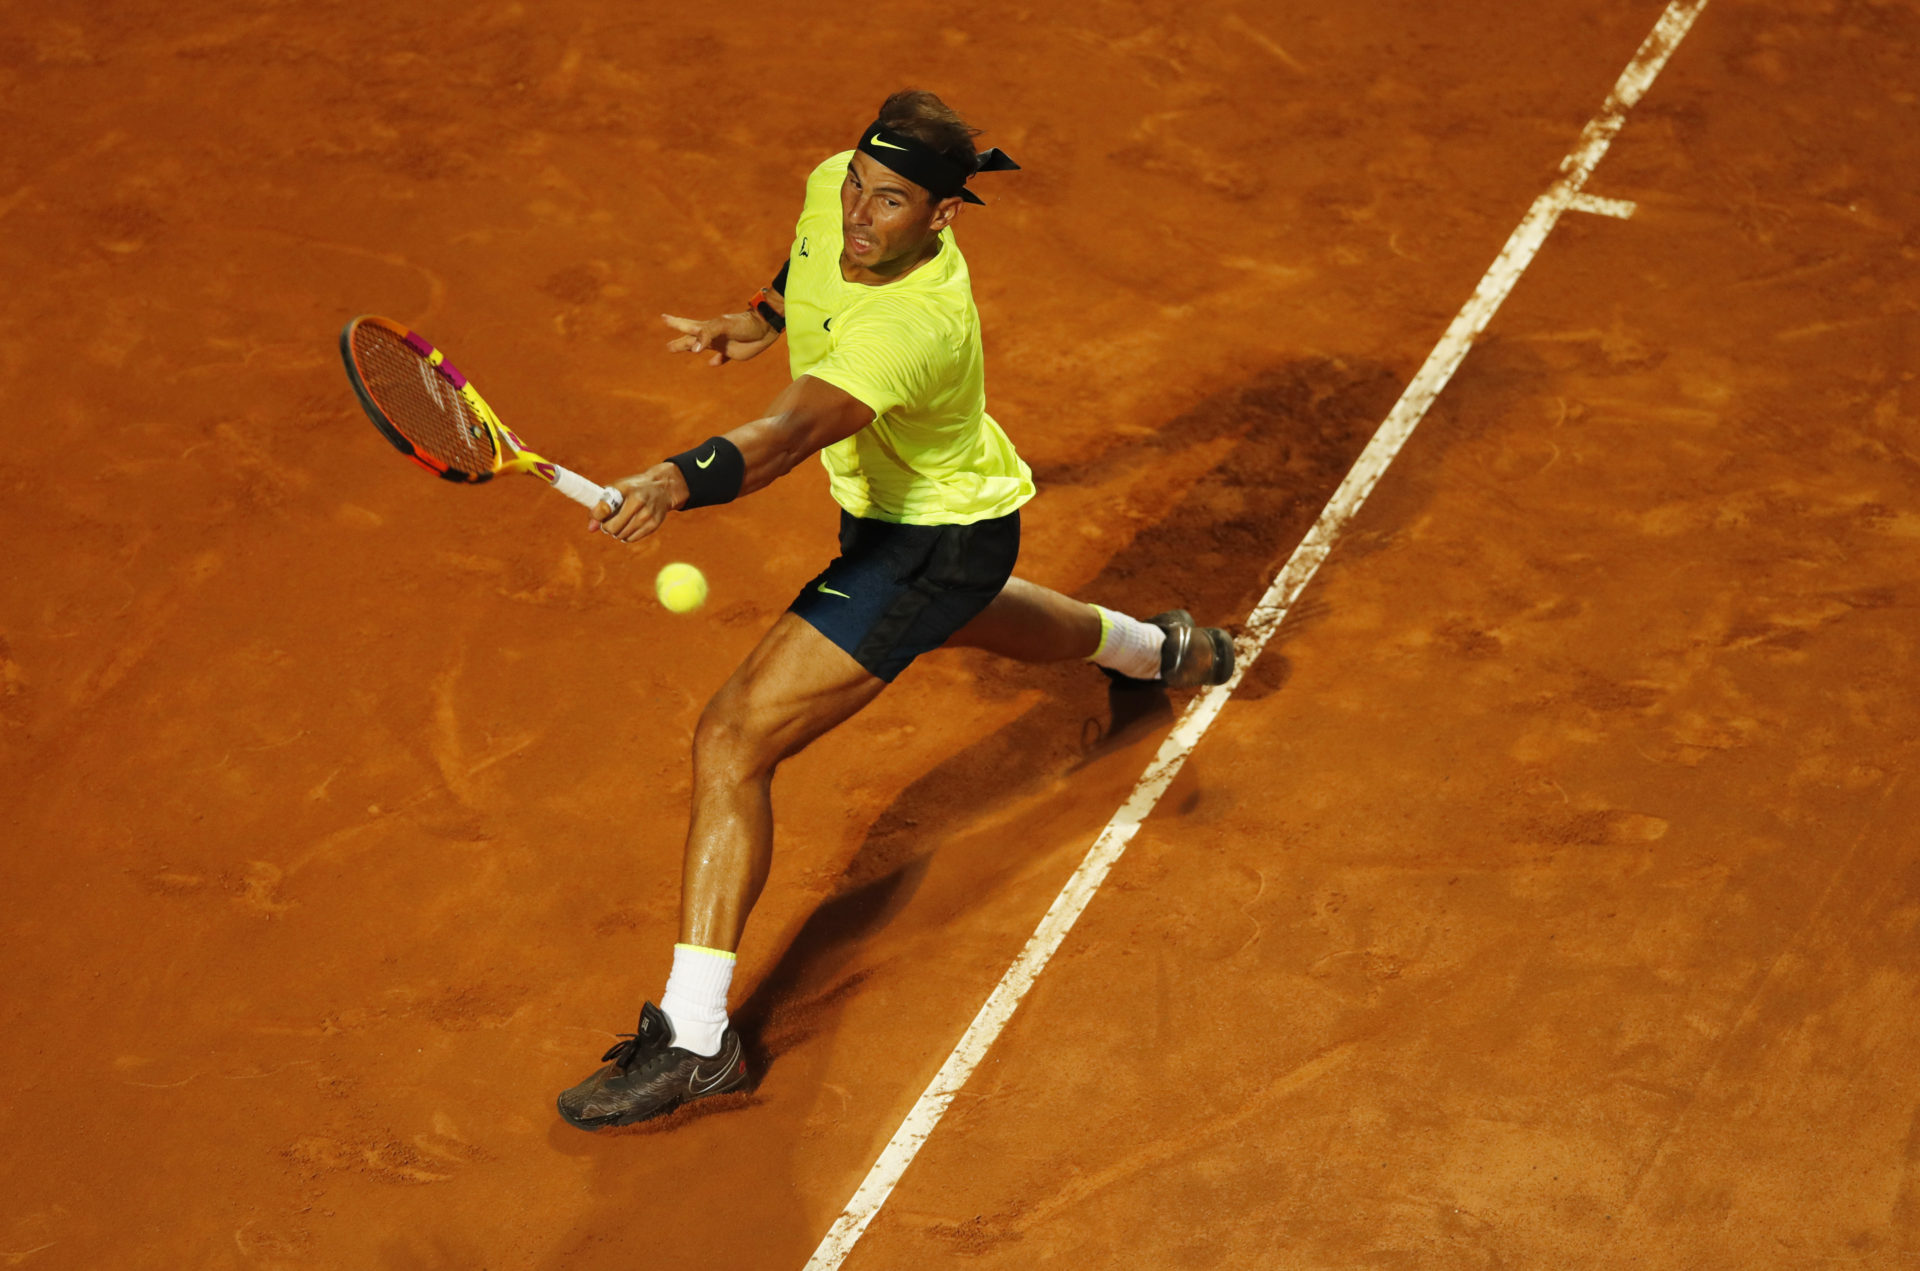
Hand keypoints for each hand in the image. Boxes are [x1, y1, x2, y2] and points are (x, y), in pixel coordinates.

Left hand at [591, 463, 688, 542]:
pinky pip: (632, 538)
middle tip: (608, 522)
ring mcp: (648, 514)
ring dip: (616, 532)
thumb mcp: (617, 489)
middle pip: (612, 527)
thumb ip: (601, 506)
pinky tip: (628, 528)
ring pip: (621, 535)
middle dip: (606, 527)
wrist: (662, 488)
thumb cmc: (634, 488)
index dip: (597, 516)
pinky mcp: (654, 524)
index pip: (605, 508)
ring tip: (619, 524)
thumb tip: (591, 529)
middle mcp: (639, 502)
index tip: (597, 516)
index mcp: (626, 489)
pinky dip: (626, 536)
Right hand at [663, 311, 779, 366]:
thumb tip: (694, 349)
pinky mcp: (733, 352)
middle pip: (692, 339)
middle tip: (668, 346)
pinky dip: (717, 360)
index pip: (687, 325)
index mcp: (707, 328)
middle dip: (680, 342)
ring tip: (687, 351)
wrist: (764, 327)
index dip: (675, 322)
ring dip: (694, 349)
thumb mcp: (722, 326)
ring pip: (704, 348)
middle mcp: (712, 336)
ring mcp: (722, 344)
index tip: (663, 318)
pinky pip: (722, 357)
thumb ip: (706, 335)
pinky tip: (713, 363)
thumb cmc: (742, 324)